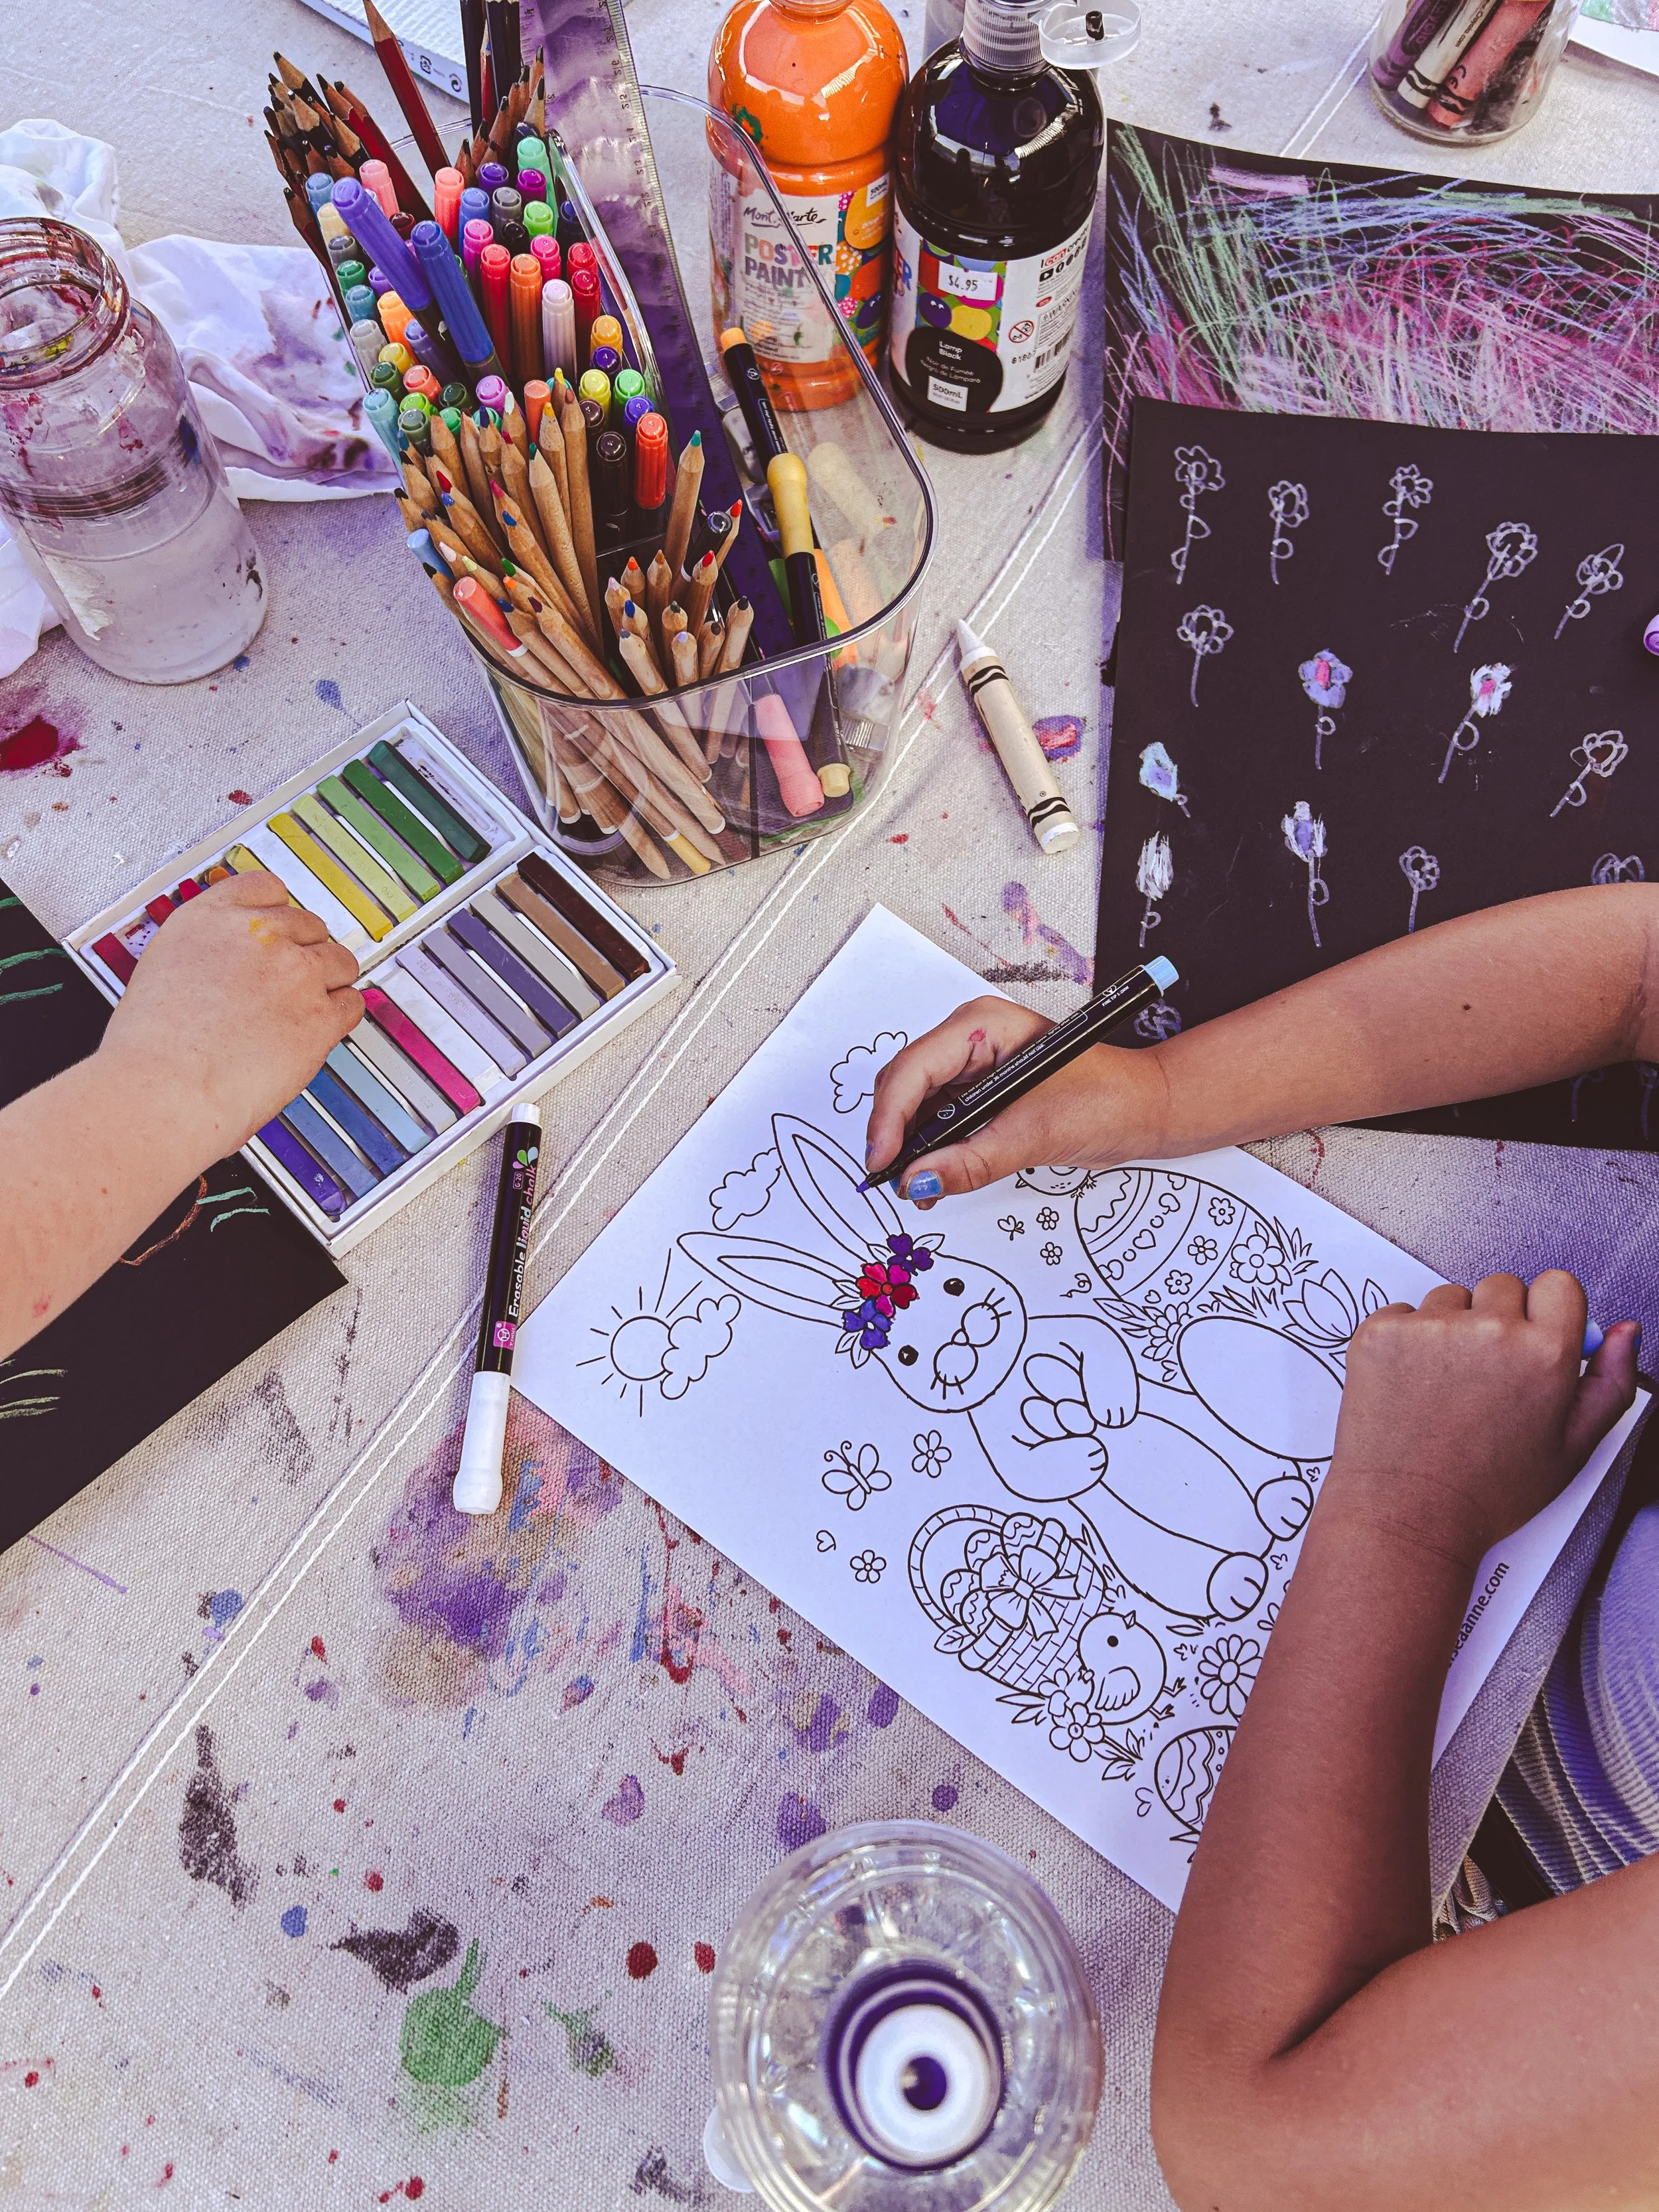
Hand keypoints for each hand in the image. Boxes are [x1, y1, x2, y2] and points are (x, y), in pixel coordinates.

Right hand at [101, 872, 362, 1157]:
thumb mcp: (163, 968)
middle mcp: (259, 937)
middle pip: (310, 925)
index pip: (265, 887)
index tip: (279, 925)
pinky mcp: (320, 1015)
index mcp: (212, 918)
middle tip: (290, 979)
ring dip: (329, 980)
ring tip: (308, 1004)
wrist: (165, 1086)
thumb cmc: (152, 1046)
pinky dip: (340, 1016)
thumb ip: (204, 954)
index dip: (277, 909)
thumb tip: (223, 964)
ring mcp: (295, 974)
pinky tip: (321, 1028)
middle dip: (303, 951)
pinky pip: (352, 1004)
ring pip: (340, 961)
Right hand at [864, 995, 1165, 1204]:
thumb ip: (973, 1161)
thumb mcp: (1037, 1133)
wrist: (1147, 1109)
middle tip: (893, 1181)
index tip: (883, 1162)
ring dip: (912, 1146)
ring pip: (917, 1103)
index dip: (890, 1118)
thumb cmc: (1109, 1099)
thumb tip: (921, 1183)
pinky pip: (939, 1118)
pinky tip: (934, 1178)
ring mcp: (975, 1064)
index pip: (914, 1068)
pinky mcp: (981, 1091)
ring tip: (917, 1187)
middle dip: (895, 1133)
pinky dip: (932, 1150)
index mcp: (984, 1025)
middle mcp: (972, 1038)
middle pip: (905, 1083)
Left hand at [1326, 1273, 1639, 1572]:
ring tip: (1446, 1387)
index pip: (1558, 1284)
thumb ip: (1610, 1383)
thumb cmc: (1489, 1491)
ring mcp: (1430, 1327)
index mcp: (1545, 1352)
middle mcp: (1490, 1330)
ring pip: (1452, 1298)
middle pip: (1503, 1287)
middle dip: (1500, 1321)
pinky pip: (1404, 1312)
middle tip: (1486, 1377)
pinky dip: (1406, 1340)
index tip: (1533, 1338)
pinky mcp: (1381, 1331)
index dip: (1546, 1312)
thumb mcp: (1573, 1448)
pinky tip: (1411, 1386)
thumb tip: (1625, 1331)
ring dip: (1452, 1328)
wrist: (1408, 1514)